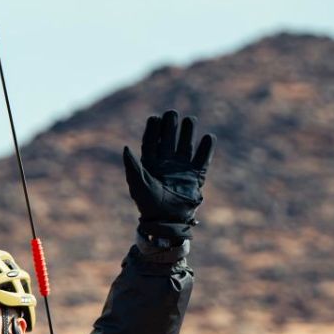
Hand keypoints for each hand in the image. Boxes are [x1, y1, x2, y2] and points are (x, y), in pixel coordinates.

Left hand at [122, 110, 212, 227]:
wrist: (167, 220)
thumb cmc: (148, 204)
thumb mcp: (137, 184)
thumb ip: (132, 166)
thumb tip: (125, 147)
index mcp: (150, 164)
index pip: (151, 142)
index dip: (152, 130)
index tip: (154, 118)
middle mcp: (166, 163)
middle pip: (169, 140)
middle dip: (170, 126)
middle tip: (172, 113)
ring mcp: (182, 168)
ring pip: (186, 146)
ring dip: (188, 133)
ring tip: (189, 119)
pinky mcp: (196, 176)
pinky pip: (202, 159)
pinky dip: (206, 149)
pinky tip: (208, 137)